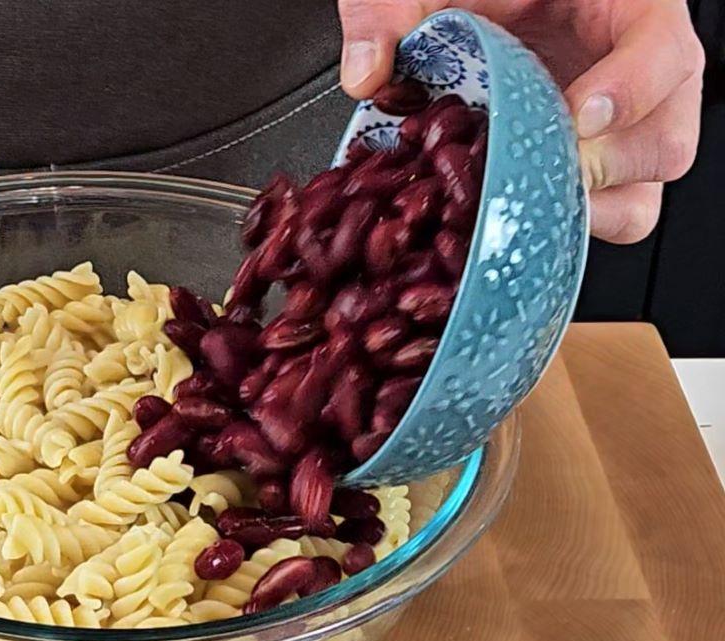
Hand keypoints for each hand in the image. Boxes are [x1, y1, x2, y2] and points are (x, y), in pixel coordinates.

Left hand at [337, 0, 704, 243]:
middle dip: (606, 170)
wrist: (471, 6)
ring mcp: (612, 131)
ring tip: (524, 200)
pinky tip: (511, 213)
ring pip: (641, 192)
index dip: (634, 89)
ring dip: (586, 211)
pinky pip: (599, 216)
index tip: (579, 117)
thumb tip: (366, 71)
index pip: (665, 49)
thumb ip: (390, 11)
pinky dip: (560, 226)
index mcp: (622, 10)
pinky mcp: (581, 169)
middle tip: (540, 171)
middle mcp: (632, 75)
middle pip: (666, 139)